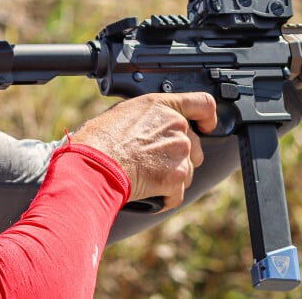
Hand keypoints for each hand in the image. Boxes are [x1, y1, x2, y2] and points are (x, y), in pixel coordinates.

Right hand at [69, 93, 214, 210]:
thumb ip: (151, 117)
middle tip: (151, 164)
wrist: (93, 165)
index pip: (203, 104)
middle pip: (194, 146)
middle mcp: (177, 126)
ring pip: (186, 171)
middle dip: (178, 158)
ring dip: (170, 179)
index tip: (207, 127)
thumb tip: (154, 127)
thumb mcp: (125, 113)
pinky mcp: (176, 177)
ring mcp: (180, 152)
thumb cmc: (99, 141)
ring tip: (144, 177)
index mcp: (163, 106)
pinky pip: (177, 193)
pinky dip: (164, 198)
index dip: (208, 118)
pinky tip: (146, 193)